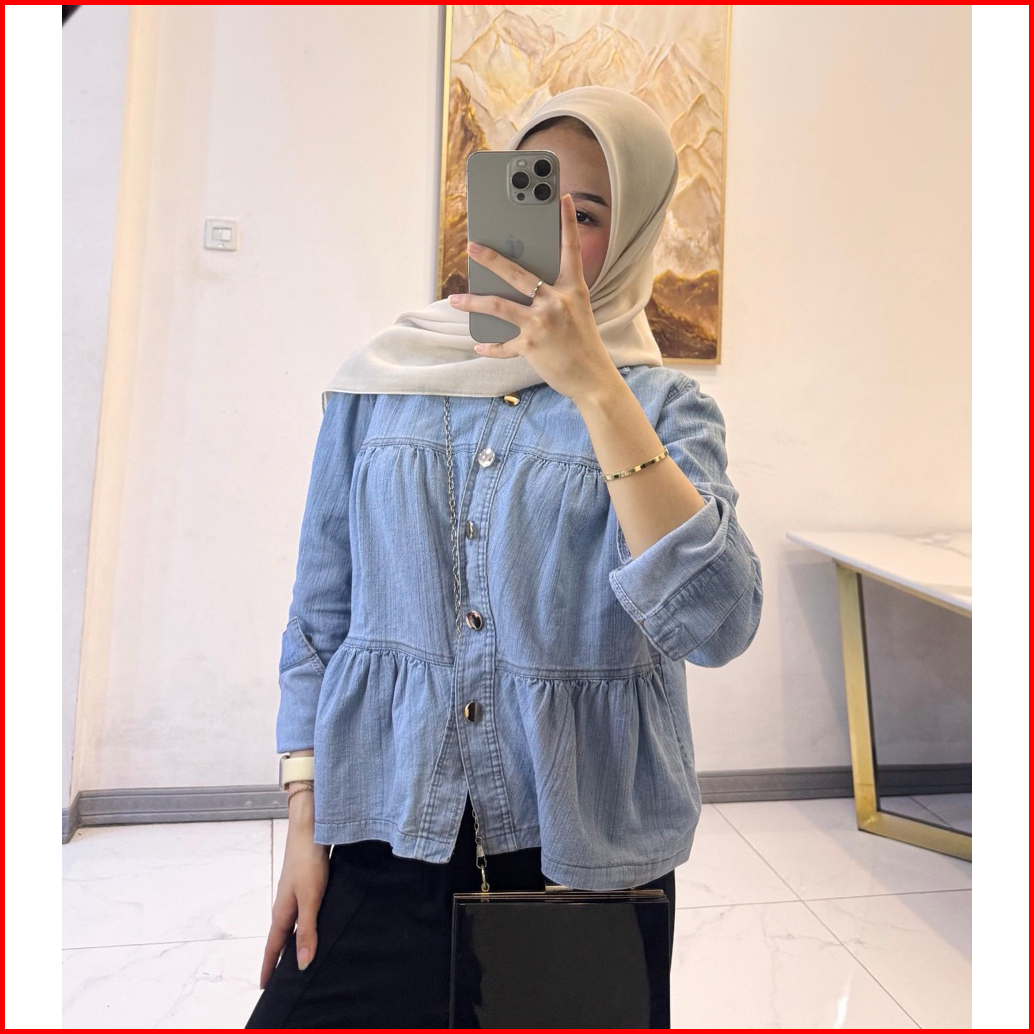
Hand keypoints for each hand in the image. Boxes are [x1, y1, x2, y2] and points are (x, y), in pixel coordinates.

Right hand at [259, 815, 329, 988]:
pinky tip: (312, 927)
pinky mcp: (304, 886)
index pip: (273, 948)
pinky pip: (300, 914)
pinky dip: (302, 927)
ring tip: (297, 959)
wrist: (311, 829)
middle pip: (279, 939)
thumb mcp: (311, 900)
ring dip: (291, 943)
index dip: (269, 968)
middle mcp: (284, 906)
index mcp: (282, 913)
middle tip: (280, 981)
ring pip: (290, 926)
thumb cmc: (309, 863)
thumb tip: (303, 964)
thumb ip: (307, 931)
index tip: (265, 988)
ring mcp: (293, 895)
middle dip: (278, 960)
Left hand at [449, 194, 619, 404]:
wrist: (594, 380)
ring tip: (454, 299)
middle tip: (472, 246)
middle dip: (491, 258)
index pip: (571, 250)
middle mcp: (557, 302)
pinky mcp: (531, 346)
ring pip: (499, 306)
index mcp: (574, 291)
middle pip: (518, 273)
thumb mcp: (577, 314)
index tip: (562, 198)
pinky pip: (502, 345)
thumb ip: (554, 298)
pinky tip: (478, 344)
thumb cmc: (584, 346)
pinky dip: (489, 346)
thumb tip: (520, 290)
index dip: (567, 223)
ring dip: (473, 301)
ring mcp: (542, 324)